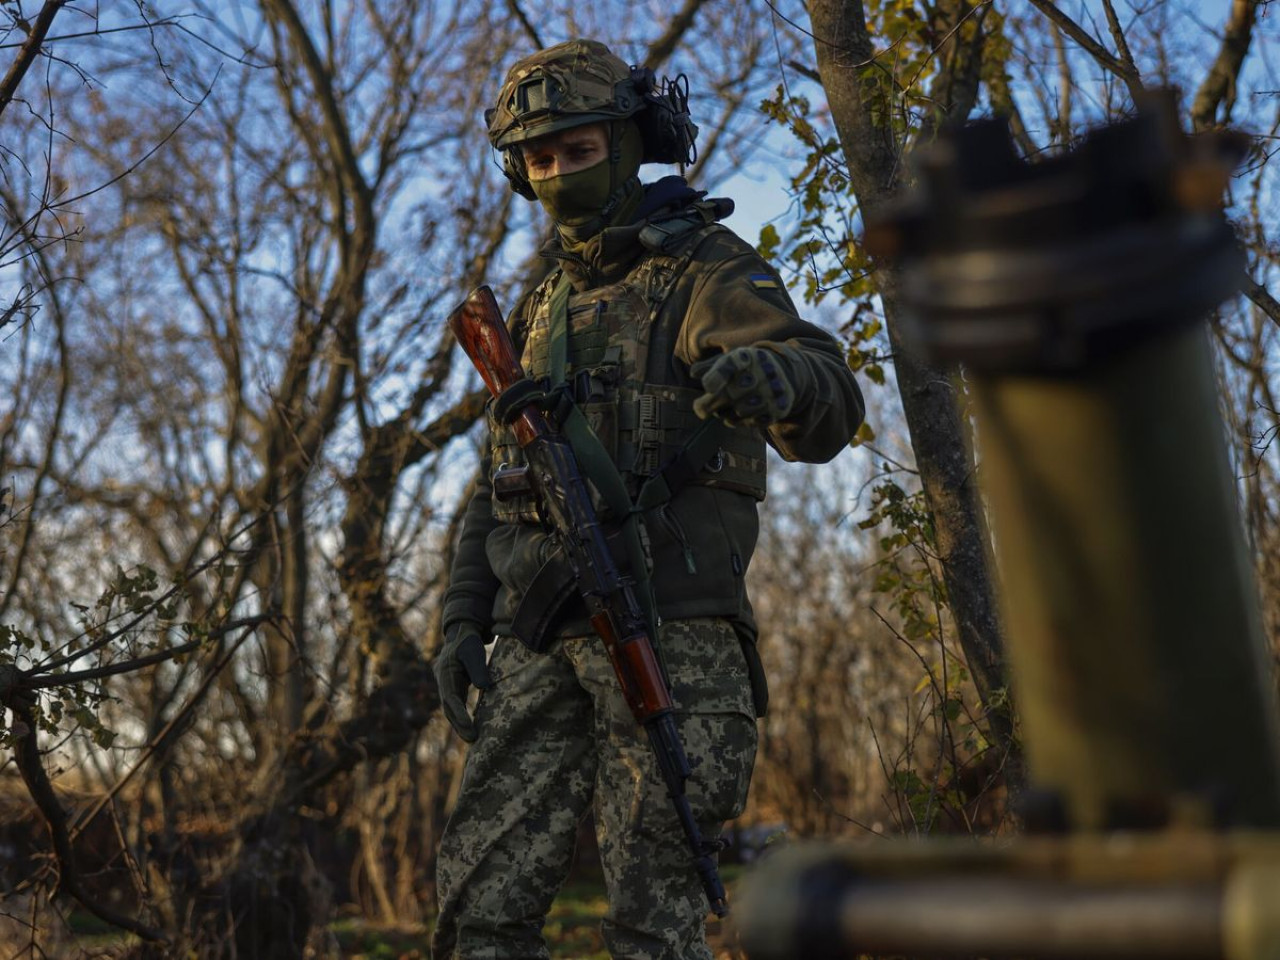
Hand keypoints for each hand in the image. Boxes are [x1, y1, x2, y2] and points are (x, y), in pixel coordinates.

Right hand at [434, 621, 492, 741]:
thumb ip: (478, 669)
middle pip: (448, 707)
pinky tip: (471, 729)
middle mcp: (442, 682)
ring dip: (459, 725)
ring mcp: (445, 686)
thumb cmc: (469, 641)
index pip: (451, 697)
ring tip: (473, 739)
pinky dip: (461, 718)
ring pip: (450, 709)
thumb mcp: (474, 651)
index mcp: (445, 672)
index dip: (459, 713)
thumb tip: (484, 687)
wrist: (461, 634)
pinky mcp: (452, 689)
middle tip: (472, 739)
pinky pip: (455, 706)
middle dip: (459, 724)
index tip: (468, 726)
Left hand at [691, 346, 795, 426]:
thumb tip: (694, 372)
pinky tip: (737, 415)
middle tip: (700, 409)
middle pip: (729, 394)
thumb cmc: (744, 368)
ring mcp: (772, 391)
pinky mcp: (778, 408)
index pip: (729, 365)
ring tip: (724, 408)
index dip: (717, 377)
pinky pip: (752, 421)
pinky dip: (739, 421)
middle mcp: (762, 371)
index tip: (707, 387)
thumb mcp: (728, 361)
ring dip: (726, 413)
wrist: (781, 373)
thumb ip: (709, 367)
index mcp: (746, 356)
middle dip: (710, 403)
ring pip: (739, 410)